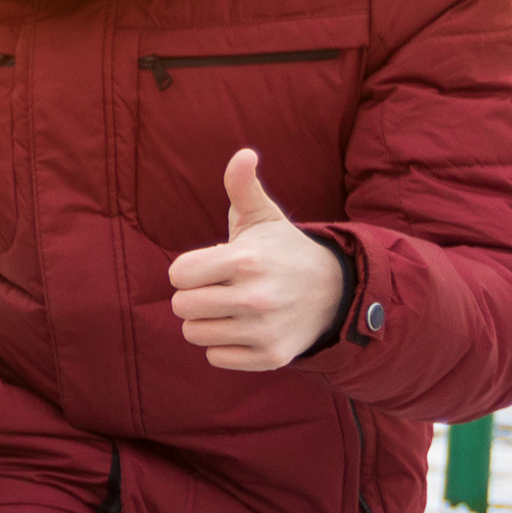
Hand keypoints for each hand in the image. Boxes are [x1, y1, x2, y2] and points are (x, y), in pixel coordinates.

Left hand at [168, 148, 345, 370]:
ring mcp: (263, 330)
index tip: (209, 267)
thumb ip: (242, 186)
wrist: (333, 292)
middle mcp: (255, 298)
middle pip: (181, 307)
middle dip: (194, 296)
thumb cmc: (283, 251)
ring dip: (206, 322)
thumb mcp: (263, 217)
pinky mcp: (270, 357)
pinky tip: (245, 328)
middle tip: (219, 289)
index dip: (188, 270)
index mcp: (246, 260)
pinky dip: (224, 346)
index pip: (178, 275)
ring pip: (194, 334)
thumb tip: (243, 155)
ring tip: (231, 308)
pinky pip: (215, 357)